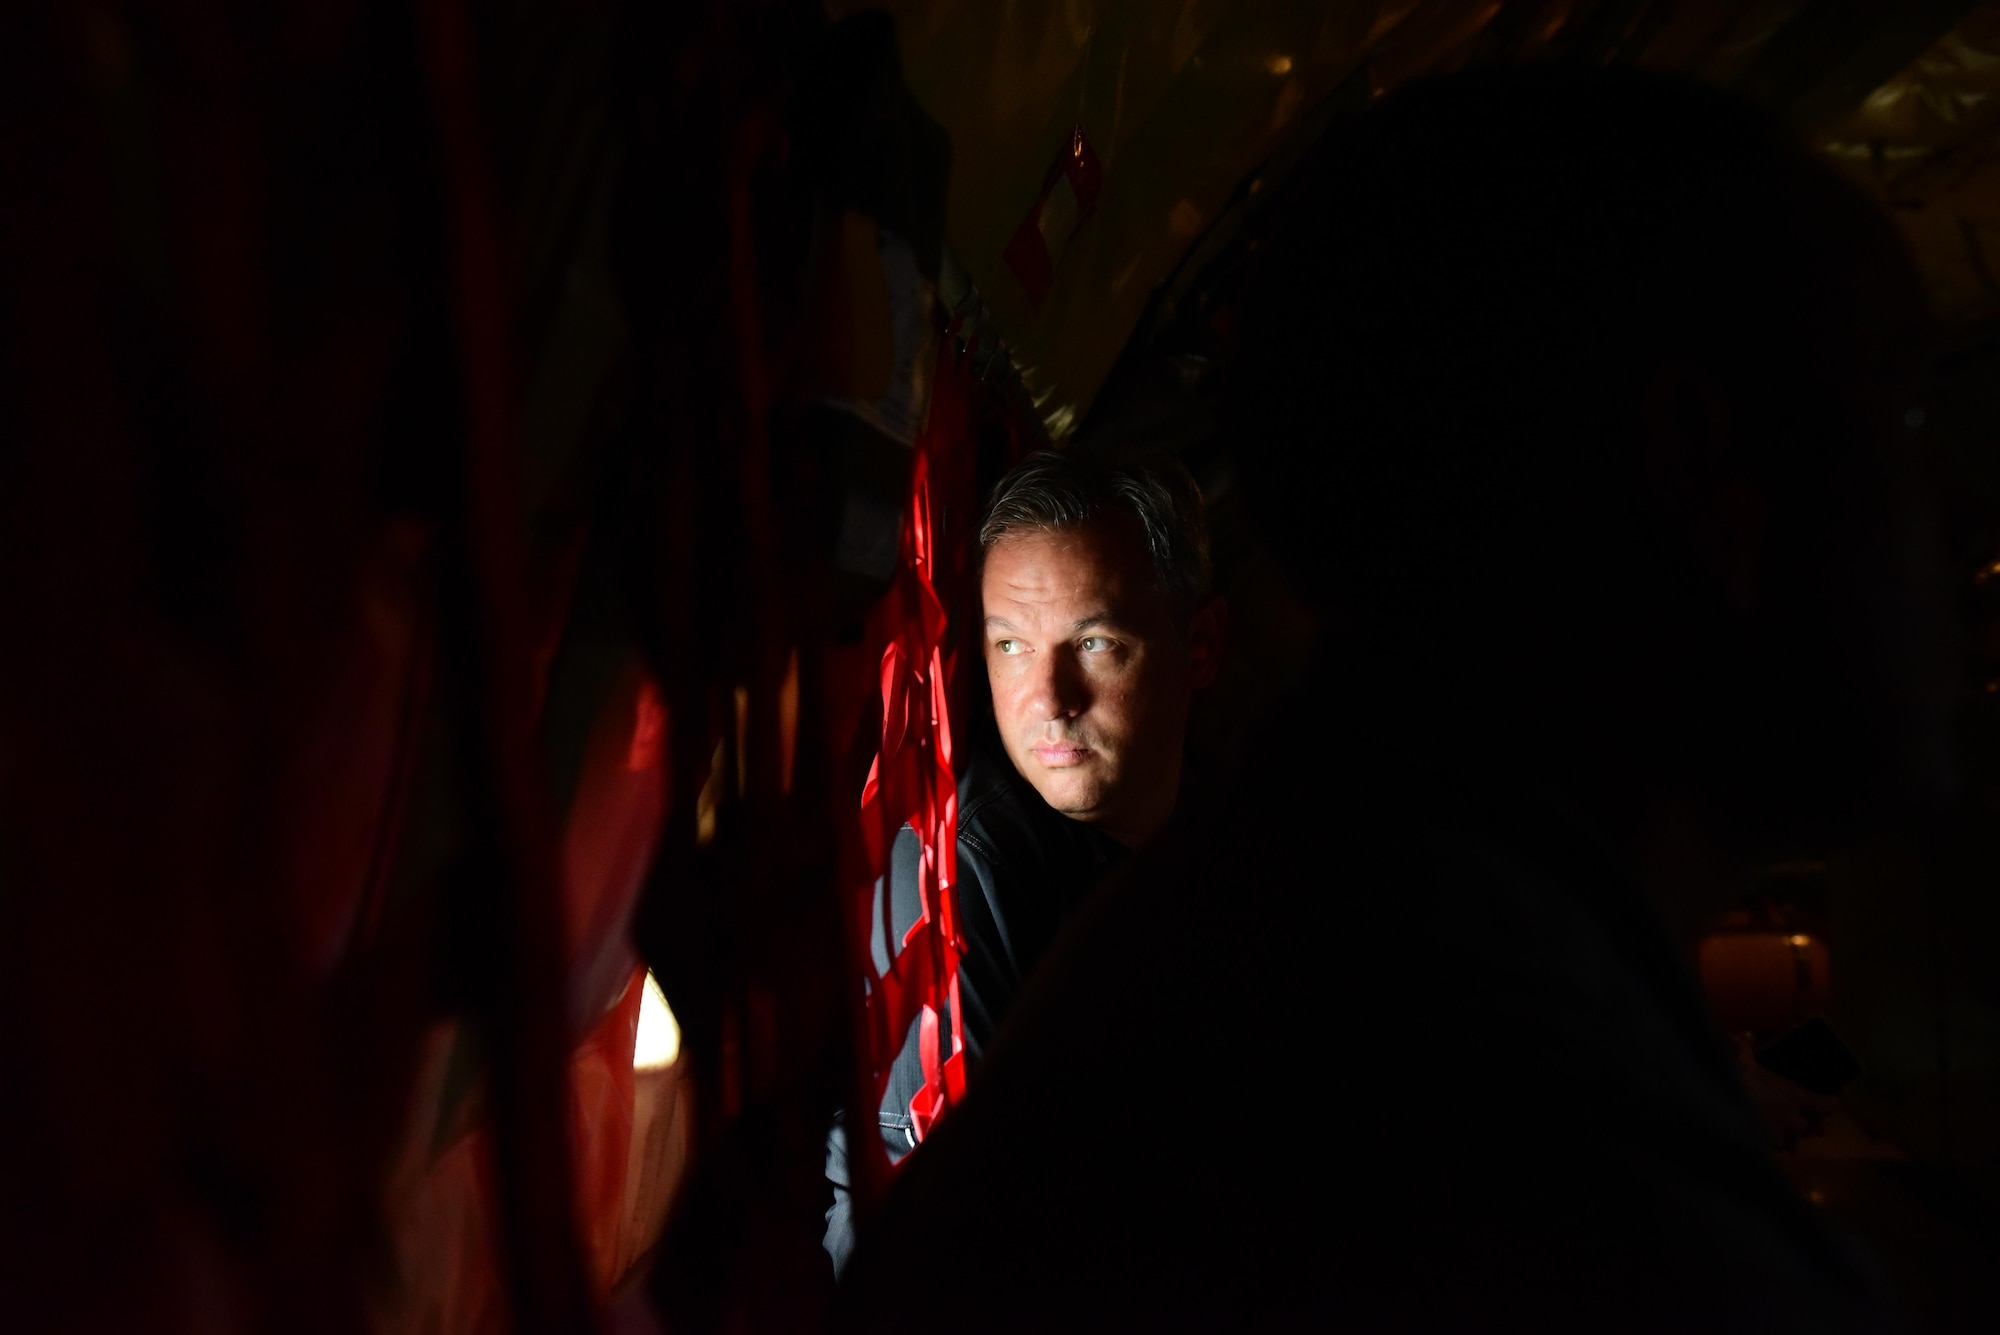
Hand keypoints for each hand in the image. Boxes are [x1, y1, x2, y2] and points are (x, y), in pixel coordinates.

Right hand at [1733, 1033, 1838, 1151]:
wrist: (1721, 1105)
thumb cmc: (1739, 1077)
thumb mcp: (1741, 1056)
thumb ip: (1743, 1047)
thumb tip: (1740, 1035)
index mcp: (1791, 1094)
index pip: (1821, 1103)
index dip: (1828, 1104)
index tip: (1833, 1103)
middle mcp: (1787, 1117)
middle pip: (1802, 1127)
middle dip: (1798, 1124)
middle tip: (1790, 1119)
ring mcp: (1771, 1134)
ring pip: (1781, 1142)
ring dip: (1778, 1137)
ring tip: (1767, 1133)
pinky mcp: (1755, 1145)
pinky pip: (1761, 1149)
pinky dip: (1758, 1145)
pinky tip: (1749, 1141)